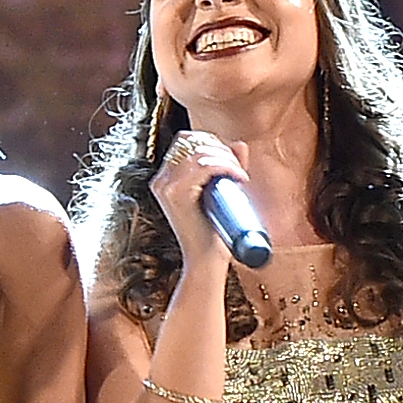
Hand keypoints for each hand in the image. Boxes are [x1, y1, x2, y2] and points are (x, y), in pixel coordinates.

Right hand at [151, 131, 251, 270]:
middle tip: (238, 168)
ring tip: (240, 176)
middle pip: (191, 141)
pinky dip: (226, 167)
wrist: (206, 262)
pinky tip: (239, 178)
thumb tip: (239, 144)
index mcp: (167, 179)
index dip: (211, 141)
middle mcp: (162, 180)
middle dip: (221, 148)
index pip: (185, 140)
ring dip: (226, 159)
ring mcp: (166, 186)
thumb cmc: (214, 234)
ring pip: (199, 152)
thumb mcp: (221, 193)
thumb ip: (228, 167)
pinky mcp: (175, 194)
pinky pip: (203, 166)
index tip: (231, 157)